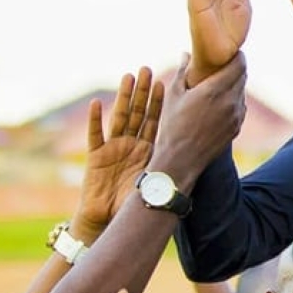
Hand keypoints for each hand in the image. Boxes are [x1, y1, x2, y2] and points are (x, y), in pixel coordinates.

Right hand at [72, 68, 163, 240]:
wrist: (109, 223)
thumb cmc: (133, 207)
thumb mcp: (156, 183)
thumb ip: (170, 169)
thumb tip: (198, 160)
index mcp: (147, 150)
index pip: (156, 119)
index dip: (159, 100)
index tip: (164, 80)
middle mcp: (131, 145)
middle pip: (138, 113)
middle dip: (143, 91)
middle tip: (147, 69)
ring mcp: (113, 149)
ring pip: (119, 117)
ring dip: (123, 97)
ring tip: (128, 76)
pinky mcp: (96, 158)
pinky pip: (95, 135)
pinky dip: (95, 120)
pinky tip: (96, 103)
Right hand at [152, 52, 247, 184]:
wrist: (181, 160)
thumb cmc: (172, 125)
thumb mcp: (174, 95)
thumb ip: (183, 71)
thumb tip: (185, 54)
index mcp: (214, 90)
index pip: (239, 64)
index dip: (237, 54)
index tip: (230, 50)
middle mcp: (230, 102)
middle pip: (243, 75)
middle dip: (235, 67)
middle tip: (223, 63)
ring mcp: (236, 116)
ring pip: (241, 91)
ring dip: (234, 84)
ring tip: (218, 83)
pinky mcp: (236, 127)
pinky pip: (240, 106)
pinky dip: (233, 100)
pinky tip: (219, 102)